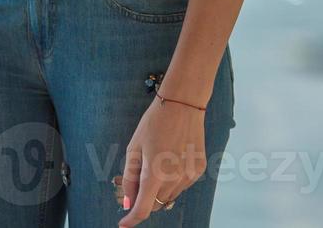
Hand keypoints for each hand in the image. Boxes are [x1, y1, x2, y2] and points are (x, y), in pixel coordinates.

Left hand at [116, 96, 206, 225]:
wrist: (183, 105)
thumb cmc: (154, 123)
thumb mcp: (134, 147)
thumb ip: (130, 177)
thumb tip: (128, 202)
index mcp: (155, 173)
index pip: (143, 208)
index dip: (132, 219)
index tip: (123, 224)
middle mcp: (175, 179)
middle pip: (156, 203)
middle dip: (145, 197)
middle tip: (140, 176)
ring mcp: (189, 176)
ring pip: (170, 196)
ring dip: (160, 189)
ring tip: (158, 161)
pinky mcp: (199, 171)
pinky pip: (182, 185)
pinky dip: (173, 180)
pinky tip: (172, 158)